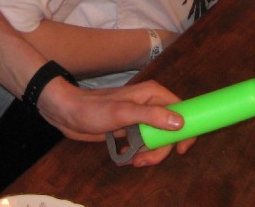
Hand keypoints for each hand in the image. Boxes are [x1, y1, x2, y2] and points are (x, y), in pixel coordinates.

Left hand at [38, 77, 195, 166]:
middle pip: (170, 130)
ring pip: (157, 139)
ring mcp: (141, 117)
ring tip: (131, 160)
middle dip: (160, 149)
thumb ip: (151, 117)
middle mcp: (150, 104)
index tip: (180, 150)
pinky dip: (137, 152)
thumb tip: (179, 123)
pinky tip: (124, 156)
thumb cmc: (93, 109)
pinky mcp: (131, 128)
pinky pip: (143, 143)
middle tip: (144, 161)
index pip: (182, 110)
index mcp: (153, 94)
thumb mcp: (123, 113)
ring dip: (148, 153)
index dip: (187, 130)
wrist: (67, 113)